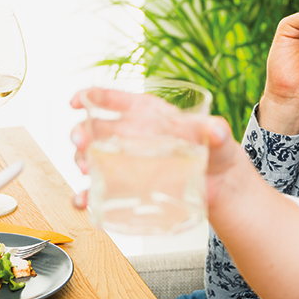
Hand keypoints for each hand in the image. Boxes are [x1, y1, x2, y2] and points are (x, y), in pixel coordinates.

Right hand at [68, 88, 243, 209]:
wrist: (220, 185)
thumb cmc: (215, 151)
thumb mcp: (217, 137)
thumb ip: (216, 131)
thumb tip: (216, 130)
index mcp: (147, 113)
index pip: (114, 99)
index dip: (91, 96)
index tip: (77, 101)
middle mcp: (131, 135)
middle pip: (95, 129)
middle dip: (81, 133)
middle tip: (81, 143)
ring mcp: (126, 162)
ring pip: (91, 157)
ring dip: (81, 161)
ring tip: (86, 170)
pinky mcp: (128, 187)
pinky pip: (100, 191)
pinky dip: (87, 196)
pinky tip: (84, 201)